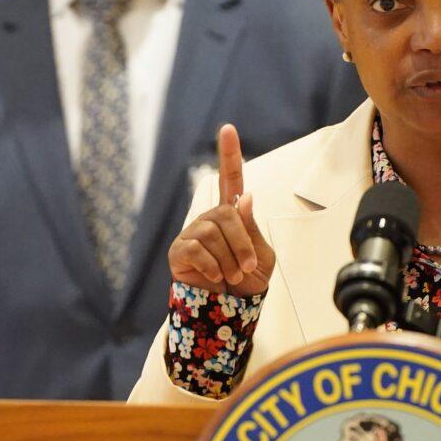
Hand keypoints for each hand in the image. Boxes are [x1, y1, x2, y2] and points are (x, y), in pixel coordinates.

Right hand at [168, 124, 274, 295]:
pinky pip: (198, 250)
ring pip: (214, 234)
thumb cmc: (247, 280)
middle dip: (242, 245)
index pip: (231, 179)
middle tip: (246, 269)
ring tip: (230, 276)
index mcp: (232, 214)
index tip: (229, 128)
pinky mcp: (179, 251)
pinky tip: (214, 277)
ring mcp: (193, 232)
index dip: (229, 154)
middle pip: (227, 216)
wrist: (230, 312)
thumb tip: (244, 197)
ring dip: (229, 261)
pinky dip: (212, 267)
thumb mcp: (261, 255)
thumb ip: (252, 228)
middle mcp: (211, 218)